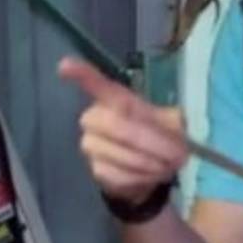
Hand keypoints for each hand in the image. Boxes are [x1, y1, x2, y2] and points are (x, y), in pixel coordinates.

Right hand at [58, 57, 187, 204]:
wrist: (150, 171)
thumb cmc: (158, 137)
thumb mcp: (171, 123)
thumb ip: (172, 119)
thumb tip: (173, 122)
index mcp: (115, 100)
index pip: (97, 85)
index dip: (82, 74)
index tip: (64, 65)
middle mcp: (95, 118)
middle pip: (118, 126)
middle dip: (153, 142)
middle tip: (177, 154)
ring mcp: (91, 145)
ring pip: (123, 154)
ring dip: (152, 163)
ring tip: (165, 165)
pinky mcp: (96, 170)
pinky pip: (122, 175)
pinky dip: (143, 177)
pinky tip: (150, 174)